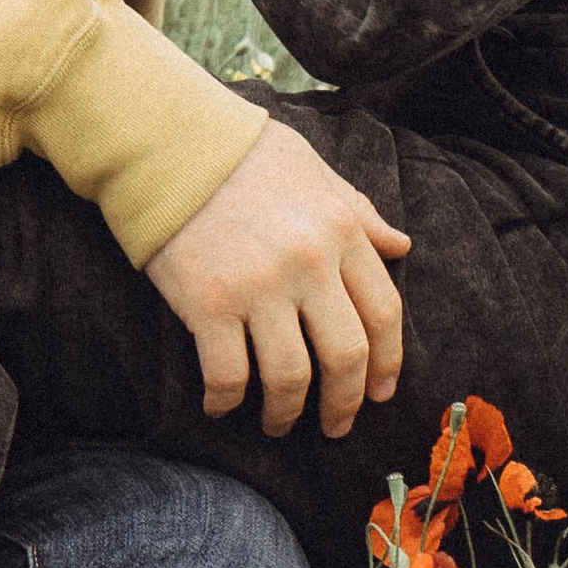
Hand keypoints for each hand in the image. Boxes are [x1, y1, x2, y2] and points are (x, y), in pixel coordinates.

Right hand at [143, 117, 409, 438]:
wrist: (167, 142)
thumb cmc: (243, 153)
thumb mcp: (315, 172)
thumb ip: (359, 212)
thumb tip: (401, 247)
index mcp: (340, 230)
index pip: (384, 313)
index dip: (387, 363)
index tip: (379, 391)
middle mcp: (308, 262)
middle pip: (346, 356)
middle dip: (344, 404)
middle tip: (335, 425)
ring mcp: (258, 287)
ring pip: (290, 378)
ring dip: (286, 414)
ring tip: (278, 423)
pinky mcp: (208, 304)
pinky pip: (228, 376)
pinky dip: (227, 402)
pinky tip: (223, 405)